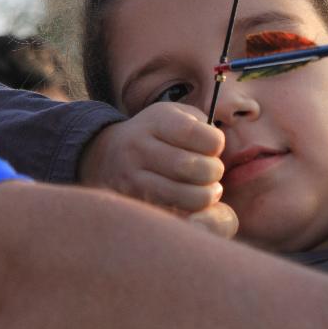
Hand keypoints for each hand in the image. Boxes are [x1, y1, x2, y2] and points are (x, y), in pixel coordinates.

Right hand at [77, 103, 237, 237]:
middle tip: (214, 172)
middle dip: (213, 172)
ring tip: (209, 190)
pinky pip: (171, 212)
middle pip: (190, 167)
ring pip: (182, 195)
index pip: (195, 134)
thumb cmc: (157, 135)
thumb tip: (220, 151)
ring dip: (205, 196)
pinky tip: (192, 202)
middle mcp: (139, 147)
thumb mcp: (176, 116)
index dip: (215, 143)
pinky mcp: (132, 201)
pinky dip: (190, 210)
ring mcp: (132, 177)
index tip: (214, 147)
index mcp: (156, 122)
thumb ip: (203, 126)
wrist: (107, 153)